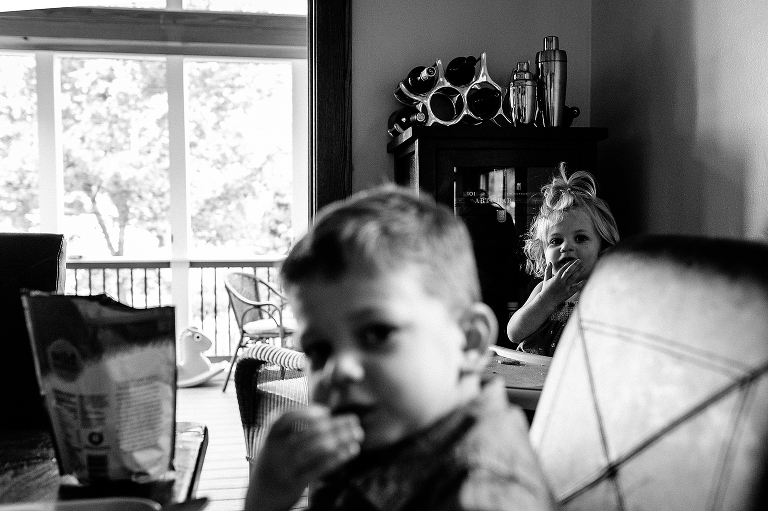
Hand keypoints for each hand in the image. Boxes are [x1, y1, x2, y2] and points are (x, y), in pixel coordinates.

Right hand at [246, 405, 363, 510]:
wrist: (260, 498)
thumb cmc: (274, 463)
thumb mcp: (274, 444)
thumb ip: (293, 429)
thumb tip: (325, 412)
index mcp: (270, 436)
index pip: (287, 418)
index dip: (307, 413)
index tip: (327, 412)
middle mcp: (276, 450)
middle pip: (310, 432)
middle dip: (335, 425)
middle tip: (354, 420)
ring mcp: (285, 467)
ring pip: (318, 449)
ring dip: (341, 439)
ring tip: (358, 434)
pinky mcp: (295, 483)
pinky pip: (320, 467)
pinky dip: (338, 457)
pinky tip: (351, 450)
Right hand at [540, 259, 585, 304]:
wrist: (546, 301)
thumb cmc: (546, 290)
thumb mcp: (546, 279)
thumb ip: (548, 270)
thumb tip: (550, 262)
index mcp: (556, 277)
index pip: (564, 268)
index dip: (569, 263)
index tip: (574, 260)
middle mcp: (561, 281)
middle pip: (569, 271)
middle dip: (575, 265)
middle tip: (580, 260)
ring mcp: (565, 287)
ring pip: (573, 278)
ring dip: (579, 272)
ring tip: (583, 268)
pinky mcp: (568, 293)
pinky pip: (576, 288)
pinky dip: (581, 284)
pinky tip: (585, 280)